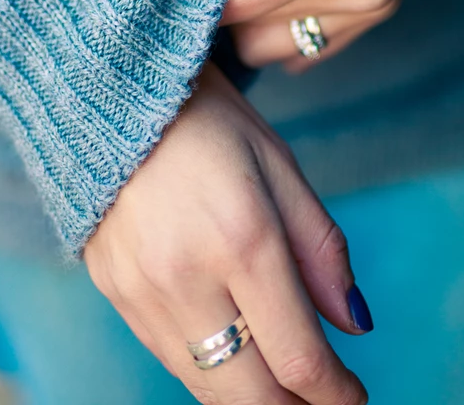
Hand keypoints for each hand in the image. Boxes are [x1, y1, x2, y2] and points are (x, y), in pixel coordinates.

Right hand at [83, 62, 369, 403]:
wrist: (108, 90)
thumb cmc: (206, 118)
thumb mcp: (278, 162)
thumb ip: (320, 248)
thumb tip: (354, 325)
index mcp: (242, 238)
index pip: (298, 359)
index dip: (337, 396)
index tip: (355, 398)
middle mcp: (187, 278)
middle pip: (252, 396)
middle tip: (326, 400)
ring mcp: (142, 292)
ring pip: (207, 387)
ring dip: (253, 397)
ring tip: (286, 382)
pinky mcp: (114, 294)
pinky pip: (170, 358)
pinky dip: (210, 370)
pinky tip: (236, 352)